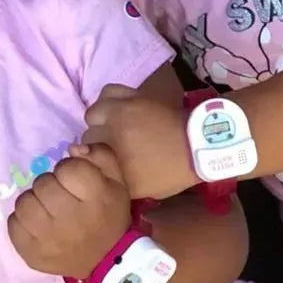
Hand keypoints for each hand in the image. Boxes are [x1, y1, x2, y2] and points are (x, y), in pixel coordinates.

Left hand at [7, 144, 130, 279]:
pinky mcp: (32, 254)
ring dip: (35, 201)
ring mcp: (49, 240)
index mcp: (95, 198)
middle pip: (42, 183)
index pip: (66, 168)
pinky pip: (13, 224)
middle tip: (61, 196)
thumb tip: (72, 148)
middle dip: (51, 185)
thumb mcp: (116, 179)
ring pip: (24, 202)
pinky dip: (23, 221)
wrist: (108, 260)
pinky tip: (38, 224)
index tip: (75, 181)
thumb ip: (99, 154)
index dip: (69, 170)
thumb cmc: (109, 213)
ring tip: (47, 209)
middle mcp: (71, 219)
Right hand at [81, 84, 197, 199]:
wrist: (197, 145)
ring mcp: (121, 114)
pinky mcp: (132, 98)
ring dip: (99, 120)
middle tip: (110, 144)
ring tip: (110, 124)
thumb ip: (115, 181)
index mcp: (115, 164)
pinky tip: (115, 108)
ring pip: (92, 113)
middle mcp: (112, 137)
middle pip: (87, 136)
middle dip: (96, 142)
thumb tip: (96, 170)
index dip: (93, 160)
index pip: (85, 159)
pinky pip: (108, 92)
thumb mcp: (141, 190)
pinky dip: (108, 100)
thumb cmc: (171, 172)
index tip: (101, 160)